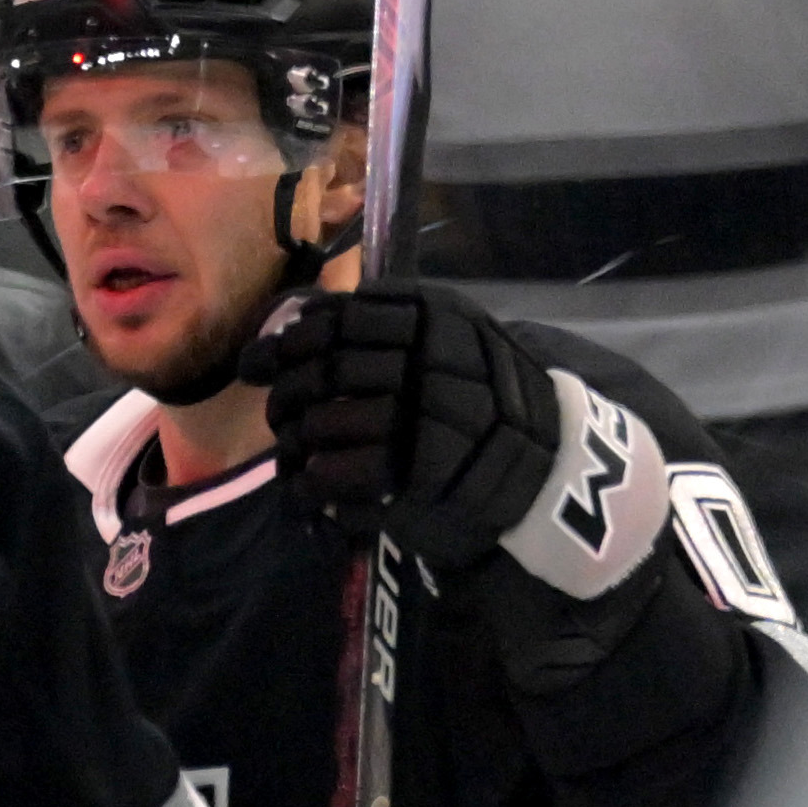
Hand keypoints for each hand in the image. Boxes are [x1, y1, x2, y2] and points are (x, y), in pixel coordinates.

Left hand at [243, 284, 563, 567]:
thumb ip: (371, 326)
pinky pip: (334, 474)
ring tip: (297, 452)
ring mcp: (425, 420)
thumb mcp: (440, 341)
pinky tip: (309, 486)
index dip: (290, 343)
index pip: (340, 320)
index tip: (266, 364)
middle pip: (323, 372)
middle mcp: (431, 363)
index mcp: (437, 319)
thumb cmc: (475, 399)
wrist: (541, 465)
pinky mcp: (417, 476)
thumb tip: (284, 325)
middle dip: (286, 395)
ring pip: (320, 423)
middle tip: (280, 415)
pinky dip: (308, 483)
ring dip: (294, 441)